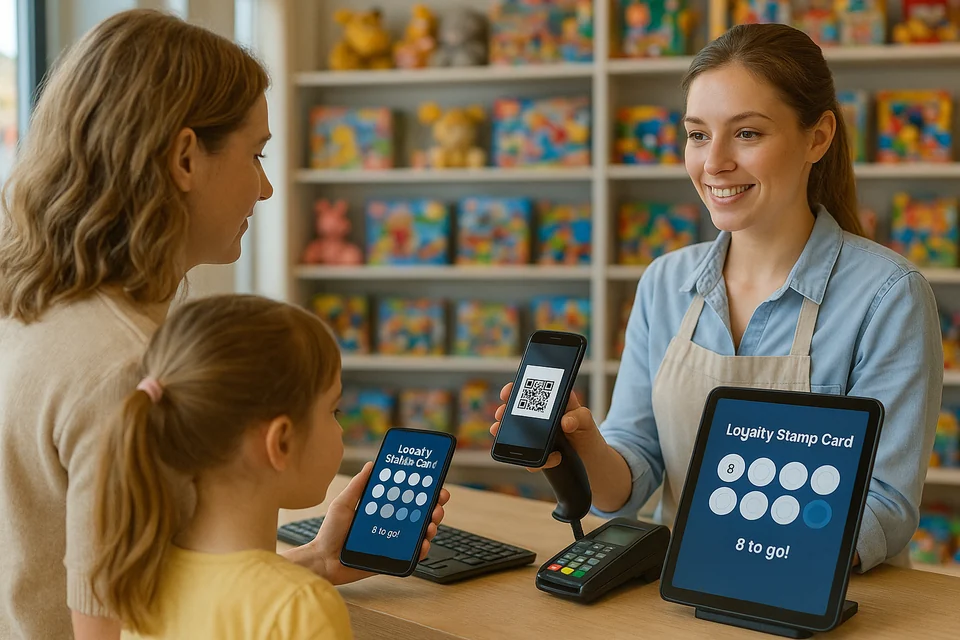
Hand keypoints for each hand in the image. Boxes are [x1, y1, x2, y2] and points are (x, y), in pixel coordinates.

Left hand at [309, 462, 449, 584]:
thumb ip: (358, 485)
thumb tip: (372, 464)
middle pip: (420, 514)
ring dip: (431, 527)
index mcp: (382, 509)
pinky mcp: (392, 559)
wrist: (322, 561)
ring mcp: (393, 541)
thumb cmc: (330, 532)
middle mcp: (391, 524)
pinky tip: (424, 544)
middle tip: (438, 505)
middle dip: (434, 508)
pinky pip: (412, 556)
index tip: (435, 484)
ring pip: (420, 534)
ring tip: (431, 525)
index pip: (408, 497)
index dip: (424, 491)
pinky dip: (422, 550)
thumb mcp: (343, 503)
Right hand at [489, 384, 600, 470]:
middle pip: (514, 411)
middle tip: (501, 413)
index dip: (515, 389)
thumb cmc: (585, 431)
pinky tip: (539, 463)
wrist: (589, 455)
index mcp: (550, 403)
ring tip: (500, 431)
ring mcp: (534, 435)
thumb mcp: (585, 420)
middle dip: (504, 411)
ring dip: (504, 433)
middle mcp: (538, 418)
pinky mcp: (536, 452)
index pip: (528, 391)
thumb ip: (579, 417)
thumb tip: (566, 422)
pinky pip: (527, 456)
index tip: (508, 391)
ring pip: (513, 433)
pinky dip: (529, 461)